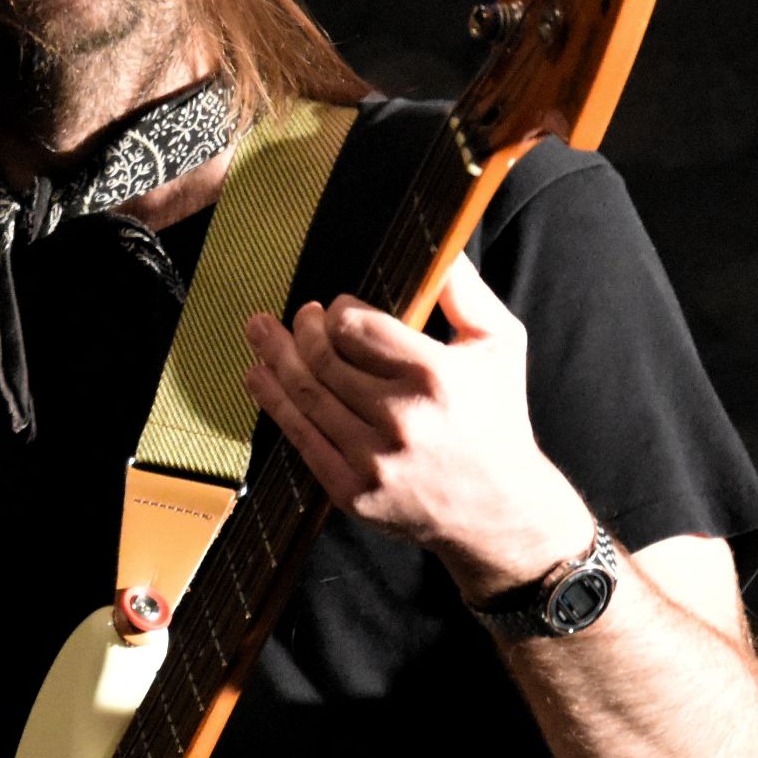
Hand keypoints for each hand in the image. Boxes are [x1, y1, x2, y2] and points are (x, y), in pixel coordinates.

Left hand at [242, 252, 594, 598]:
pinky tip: (257, 376)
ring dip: (274, 357)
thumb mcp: (500, 346)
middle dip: (302, 329)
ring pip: (305, 395)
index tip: (335, 308)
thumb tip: (439, 246)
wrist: (499, 511)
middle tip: (299, 315)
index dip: (336, 311)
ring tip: (260, 331)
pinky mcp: (352, 492)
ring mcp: (372, 460)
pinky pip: (301, 438)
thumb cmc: (498, 418)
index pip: (357, 327)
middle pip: (323, 359)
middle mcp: (401, 419)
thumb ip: (467, 292)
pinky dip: (272, 403)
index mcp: (435, 376)